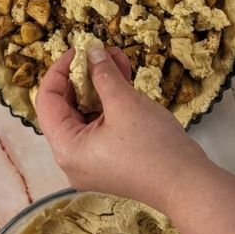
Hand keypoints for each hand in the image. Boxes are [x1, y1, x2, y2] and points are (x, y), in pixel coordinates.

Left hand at [37, 46, 206, 213]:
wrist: (187, 183)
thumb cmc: (151, 144)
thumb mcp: (125, 103)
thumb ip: (103, 74)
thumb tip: (92, 51)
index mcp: (65, 147)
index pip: (47, 101)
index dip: (59, 71)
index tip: (77, 50)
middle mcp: (72, 157)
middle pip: (65, 108)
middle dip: (83, 76)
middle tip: (99, 52)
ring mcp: (91, 160)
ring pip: (86, 114)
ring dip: (99, 85)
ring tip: (115, 58)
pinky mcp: (110, 159)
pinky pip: (101, 124)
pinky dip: (110, 102)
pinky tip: (124, 77)